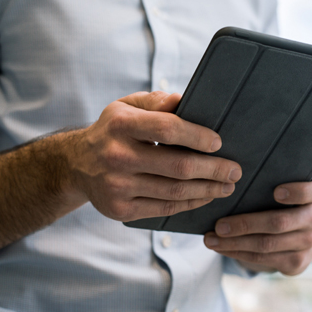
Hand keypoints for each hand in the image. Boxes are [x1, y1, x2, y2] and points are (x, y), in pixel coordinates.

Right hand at [69, 91, 241, 221]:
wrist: (76, 165)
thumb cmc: (112, 131)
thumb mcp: (126, 106)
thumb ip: (155, 102)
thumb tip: (184, 101)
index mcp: (120, 125)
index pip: (167, 128)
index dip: (197, 136)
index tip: (219, 143)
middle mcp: (117, 156)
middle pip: (178, 166)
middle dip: (214, 169)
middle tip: (235, 170)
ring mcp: (117, 187)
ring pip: (175, 191)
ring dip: (208, 189)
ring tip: (227, 185)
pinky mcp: (120, 210)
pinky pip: (164, 208)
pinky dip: (190, 203)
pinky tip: (205, 196)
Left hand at [203, 179, 311, 275]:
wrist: (293, 234)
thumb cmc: (276, 202)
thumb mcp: (277, 188)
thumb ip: (265, 182)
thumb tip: (228, 178)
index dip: (299, 192)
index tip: (276, 192)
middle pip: (280, 222)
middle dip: (245, 224)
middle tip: (219, 225)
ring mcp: (308, 244)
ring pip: (266, 244)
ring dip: (234, 243)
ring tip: (210, 239)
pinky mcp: (296, 263)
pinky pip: (262, 258)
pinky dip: (236, 253)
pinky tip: (220, 247)